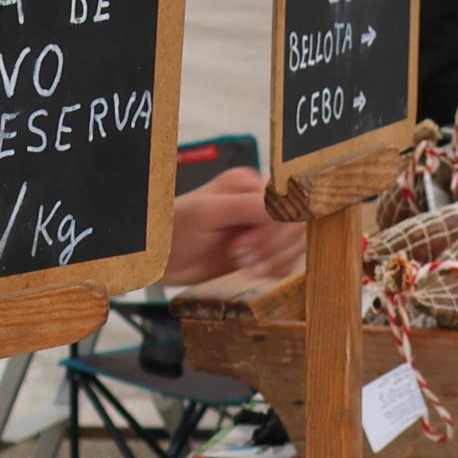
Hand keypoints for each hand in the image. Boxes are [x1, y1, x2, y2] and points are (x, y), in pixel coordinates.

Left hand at [166, 168, 301, 284]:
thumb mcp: (206, 214)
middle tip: (240, 257)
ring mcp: (263, 228)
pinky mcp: (264, 250)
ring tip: (244, 266)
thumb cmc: (174, 231)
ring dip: (274, 261)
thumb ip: (246, 206)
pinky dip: (275, 271)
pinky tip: (252, 272)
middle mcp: (261, 203)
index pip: (287, 203)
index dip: (274, 228)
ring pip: (296, 244)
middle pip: (296, 225)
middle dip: (272, 247)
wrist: (161, 261)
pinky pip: (288, 261)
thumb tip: (285, 204)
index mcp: (250, 185)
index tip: (247, 244)